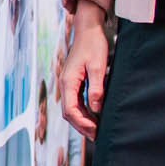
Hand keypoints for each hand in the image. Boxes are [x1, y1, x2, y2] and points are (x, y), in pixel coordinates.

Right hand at [58, 1, 109, 138]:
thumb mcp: (98, 66)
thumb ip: (96, 88)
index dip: (82, 123)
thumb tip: (96, 109)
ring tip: (97, 130)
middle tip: (97, 136)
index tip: (96, 131)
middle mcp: (65, 84)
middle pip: (68, 113)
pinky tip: (94, 116)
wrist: (89, 29)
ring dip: (82, 120)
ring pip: (71, 108)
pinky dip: (84, 112)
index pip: (70, 110)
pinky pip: (75, 101)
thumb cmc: (94, 45)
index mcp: (68, 81)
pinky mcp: (74, 81)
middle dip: (81, 126)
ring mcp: (69, 83)